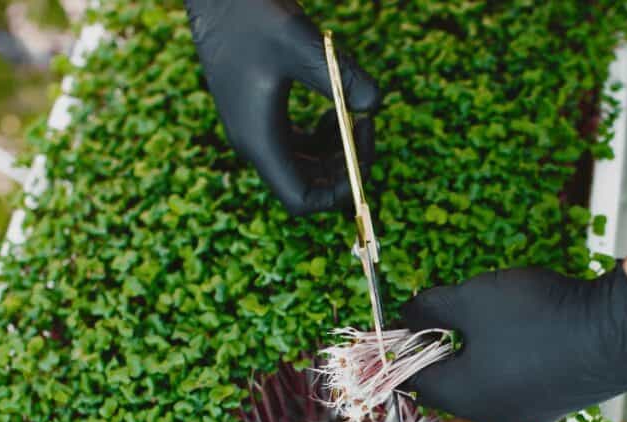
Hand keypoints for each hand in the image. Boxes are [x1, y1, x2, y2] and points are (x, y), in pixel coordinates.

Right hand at [185, 0, 380, 215]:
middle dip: (344, 168)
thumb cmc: (250, 16)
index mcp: (260, 141)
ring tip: (356, 117)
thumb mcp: (303, 45)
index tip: (363, 156)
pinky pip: (300, 144)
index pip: (301, 199)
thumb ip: (342, 78)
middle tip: (367, 129)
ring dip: (337, 151)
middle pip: (309, 185)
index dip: (338, 192)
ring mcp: (258, 130)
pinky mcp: (263, 113)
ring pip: (307, 165)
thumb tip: (375, 105)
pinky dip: (324, 135)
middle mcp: (256, 144)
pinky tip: (337, 108)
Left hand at [401, 262, 626, 421]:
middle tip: (449, 310)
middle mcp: (495, 413)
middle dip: (444, 348)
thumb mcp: (471, 300)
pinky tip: (530, 327)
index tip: (406, 320)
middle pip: (453, 383)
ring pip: (489, 381)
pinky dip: (513, 356)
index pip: (415, 381)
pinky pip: (522, 379)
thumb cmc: (536, 317)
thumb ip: (431, 308)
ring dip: (481, 351)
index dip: (404, 349)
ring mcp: (532, 411)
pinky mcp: (561, 401)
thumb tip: (405, 315)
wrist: (619, 333)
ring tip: (491, 313)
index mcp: (465, 396)